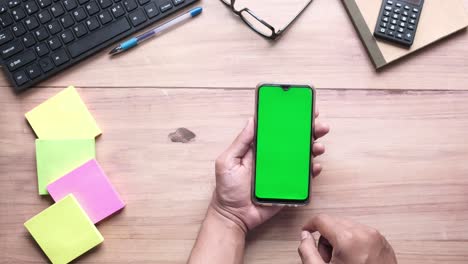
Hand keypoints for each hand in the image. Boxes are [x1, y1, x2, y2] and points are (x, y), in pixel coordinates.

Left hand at [210, 113, 329, 232]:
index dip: (289, 118)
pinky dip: (312, 170)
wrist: (233, 216)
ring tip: (318, 146)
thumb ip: (240, 142)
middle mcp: (272, 157)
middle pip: (294, 140)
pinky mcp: (288, 186)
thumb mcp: (227, 161)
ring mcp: (282, 171)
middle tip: (319, 125)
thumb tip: (252, 120)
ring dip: (313, 148)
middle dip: (309, 130)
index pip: (276, 129)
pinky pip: (303, 177)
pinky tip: (315, 166)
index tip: (303, 108)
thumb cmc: (227, 189)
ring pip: (302, 156)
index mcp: (258, 148)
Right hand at [298, 214, 397, 263]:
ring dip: (339, 240)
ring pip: (348, 227)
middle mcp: (365, 234)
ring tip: (341, 262)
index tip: (306, 232)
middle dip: (326, 237)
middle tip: (326, 258)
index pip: (321, 220)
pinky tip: (353, 261)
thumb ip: (308, 251)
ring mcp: (377, 238)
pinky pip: (362, 234)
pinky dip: (353, 243)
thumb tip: (305, 237)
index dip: (309, 225)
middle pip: (334, 222)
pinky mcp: (384, 244)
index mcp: (348, 239)